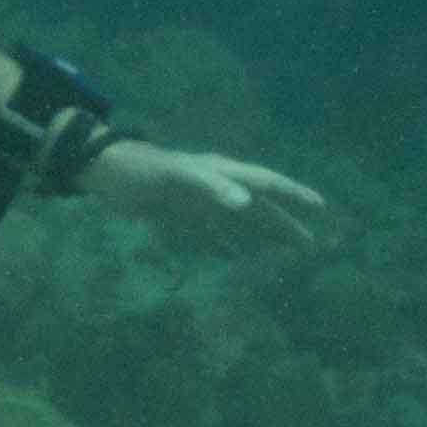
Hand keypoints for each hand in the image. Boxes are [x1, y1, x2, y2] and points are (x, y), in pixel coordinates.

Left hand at [89, 140, 325, 243]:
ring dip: (261, 235)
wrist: (108, 173)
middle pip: (259, 206)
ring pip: (239, 221)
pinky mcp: (180, 214)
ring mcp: (199, 201)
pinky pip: (209, 232)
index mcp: (222, 173)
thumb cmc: (144, 170)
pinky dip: (223, 244)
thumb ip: (213, 186)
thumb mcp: (179, 176)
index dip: (293, 195)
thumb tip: (247, 204)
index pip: (266, 183)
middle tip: (310, 245)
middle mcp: (216, 187)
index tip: (318, 207)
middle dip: (285, 224)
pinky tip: (231, 256)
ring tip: (283, 251)